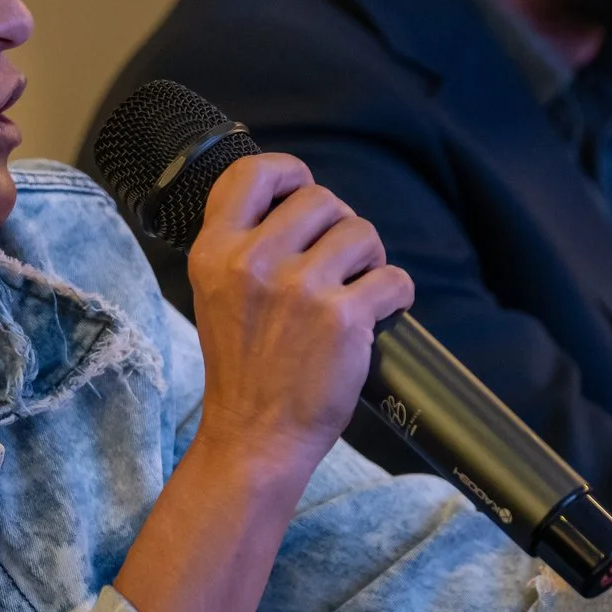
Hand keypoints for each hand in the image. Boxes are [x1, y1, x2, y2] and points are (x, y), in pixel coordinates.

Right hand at [185, 153, 414, 474]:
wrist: (255, 438)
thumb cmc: (243, 369)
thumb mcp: (217, 294)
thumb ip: (243, 245)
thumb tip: (296, 202)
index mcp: (215, 253)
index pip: (252, 173)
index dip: (288, 172)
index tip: (302, 192)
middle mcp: (253, 263)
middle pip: (321, 199)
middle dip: (339, 226)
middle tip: (337, 263)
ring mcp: (299, 289)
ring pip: (362, 232)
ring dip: (370, 258)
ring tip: (356, 289)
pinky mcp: (343, 318)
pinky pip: (393, 278)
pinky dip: (396, 294)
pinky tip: (379, 313)